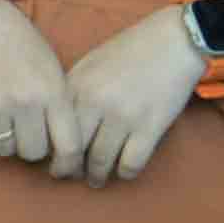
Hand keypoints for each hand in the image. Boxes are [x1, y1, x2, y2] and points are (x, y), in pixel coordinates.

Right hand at [0, 0, 83, 166]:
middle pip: (33, 153)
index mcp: (52, 93)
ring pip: (4, 150)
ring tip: (5, 121)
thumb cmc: (23, 46)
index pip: (69, 146)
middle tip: (27, 131)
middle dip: (32, 146)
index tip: (63, 168)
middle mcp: (24, 102)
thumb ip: (61, 108)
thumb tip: (64, 150)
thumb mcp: (54, 72)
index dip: (69, 164)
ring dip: (6, 141)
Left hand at [60, 5, 209, 186]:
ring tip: (95, 180)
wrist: (173, 41)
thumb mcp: (89, 64)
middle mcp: (94, 103)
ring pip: (101, 160)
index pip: (53, 128)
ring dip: (97, 175)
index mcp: (75, 86)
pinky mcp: (150, 127)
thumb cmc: (129, 51)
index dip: (50, 149)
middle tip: (68, 177)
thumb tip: (57, 121)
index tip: (50, 159)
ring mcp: (123, 117)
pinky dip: (125, 172)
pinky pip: (132, 162)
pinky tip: (123, 172)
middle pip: (73, 149)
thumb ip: (72, 91)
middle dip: (69, 169)